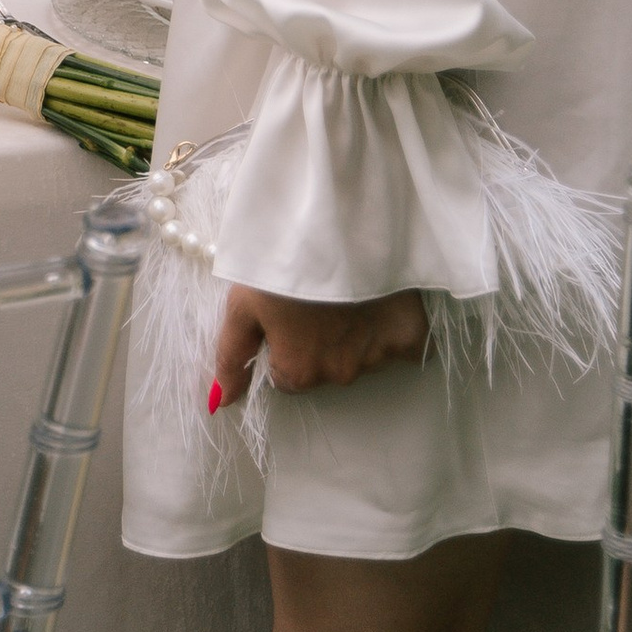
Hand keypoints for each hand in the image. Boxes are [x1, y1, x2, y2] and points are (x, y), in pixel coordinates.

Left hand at [212, 284, 429, 408]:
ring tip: (346, 292)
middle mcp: (339, 375)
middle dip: (319, 341)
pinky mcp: (410, 337)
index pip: (286, 376)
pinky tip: (380, 300)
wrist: (339, 230)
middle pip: (324, 367)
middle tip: (316, 299)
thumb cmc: (282, 264)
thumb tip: (222, 401)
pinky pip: (401, 344)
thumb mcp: (243, 305)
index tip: (286, 315)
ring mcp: (378, 358)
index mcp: (298, 371)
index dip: (284, 344)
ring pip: (361, 356)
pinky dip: (390, 327)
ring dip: (354, 332)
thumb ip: (233, 357)